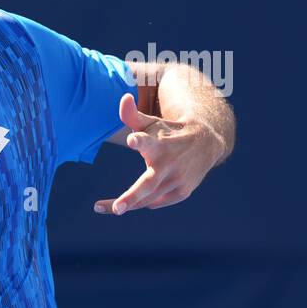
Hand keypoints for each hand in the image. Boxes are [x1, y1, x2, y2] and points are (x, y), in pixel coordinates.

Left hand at [95, 93, 223, 214]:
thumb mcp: (152, 123)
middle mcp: (169, 163)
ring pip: (147, 199)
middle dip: (131, 197)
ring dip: (125, 204)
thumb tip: (124, 98)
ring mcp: (177, 180)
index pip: (148, 142)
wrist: (206, 143)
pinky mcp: (182, 192)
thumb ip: (132, 115)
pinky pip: (155, 202)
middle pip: (148, 184)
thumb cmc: (169, 132)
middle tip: (116, 209)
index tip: (131, 140)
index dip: (139, 140)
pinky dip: (141, 202)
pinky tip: (129, 202)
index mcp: (159, 143)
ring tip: (100, 207)